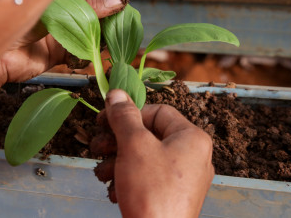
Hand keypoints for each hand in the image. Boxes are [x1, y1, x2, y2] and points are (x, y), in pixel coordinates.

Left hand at [0, 0, 125, 85]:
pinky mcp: (58, 54)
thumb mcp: (53, 10)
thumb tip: (118, 0)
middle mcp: (60, 13)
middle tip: (118, 28)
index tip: (118, 6)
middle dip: (105, 21)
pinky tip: (91, 56)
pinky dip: (88, 56)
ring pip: (88, 34)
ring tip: (107, 43)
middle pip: (91, 14)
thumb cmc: (15, 22)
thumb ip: (85, 7)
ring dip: (98, 40)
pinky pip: (80, 53)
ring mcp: (60, 34)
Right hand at [99, 90, 213, 217]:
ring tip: (102, 174)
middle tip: (97, 148)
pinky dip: (128, 181)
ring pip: (145, 159)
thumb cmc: (151, 191)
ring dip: (117, 163)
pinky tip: (114, 191)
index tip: (103, 122)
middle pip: (148, 136)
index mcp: (192, 138)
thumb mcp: (134, 146)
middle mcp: (193, 156)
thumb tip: (116, 93)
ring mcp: (184, 180)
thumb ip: (124, 116)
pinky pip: (149, 179)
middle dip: (117, 142)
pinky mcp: (173, 197)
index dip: (128, 115)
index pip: (157, 112)